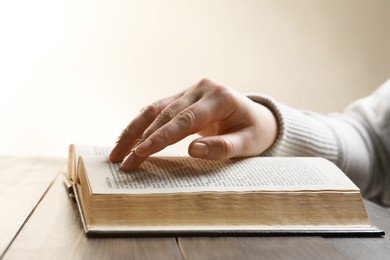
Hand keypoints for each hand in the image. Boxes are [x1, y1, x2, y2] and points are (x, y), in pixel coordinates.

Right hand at [109, 78, 277, 169]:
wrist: (255, 117)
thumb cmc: (254, 131)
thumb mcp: (248, 143)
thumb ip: (224, 147)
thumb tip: (193, 150)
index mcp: (219, 98)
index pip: (185, 119)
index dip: (161, 136)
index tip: (140, 152)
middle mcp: (201, 89)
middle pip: (165, 113)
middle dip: (141, 138)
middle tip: (123, 161)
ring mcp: (189, 91)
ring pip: (155, 109)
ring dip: (133, 130)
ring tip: (116, 152)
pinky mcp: (181, 97)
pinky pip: (156, 109)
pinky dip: (140, 125)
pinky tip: (126, 139)